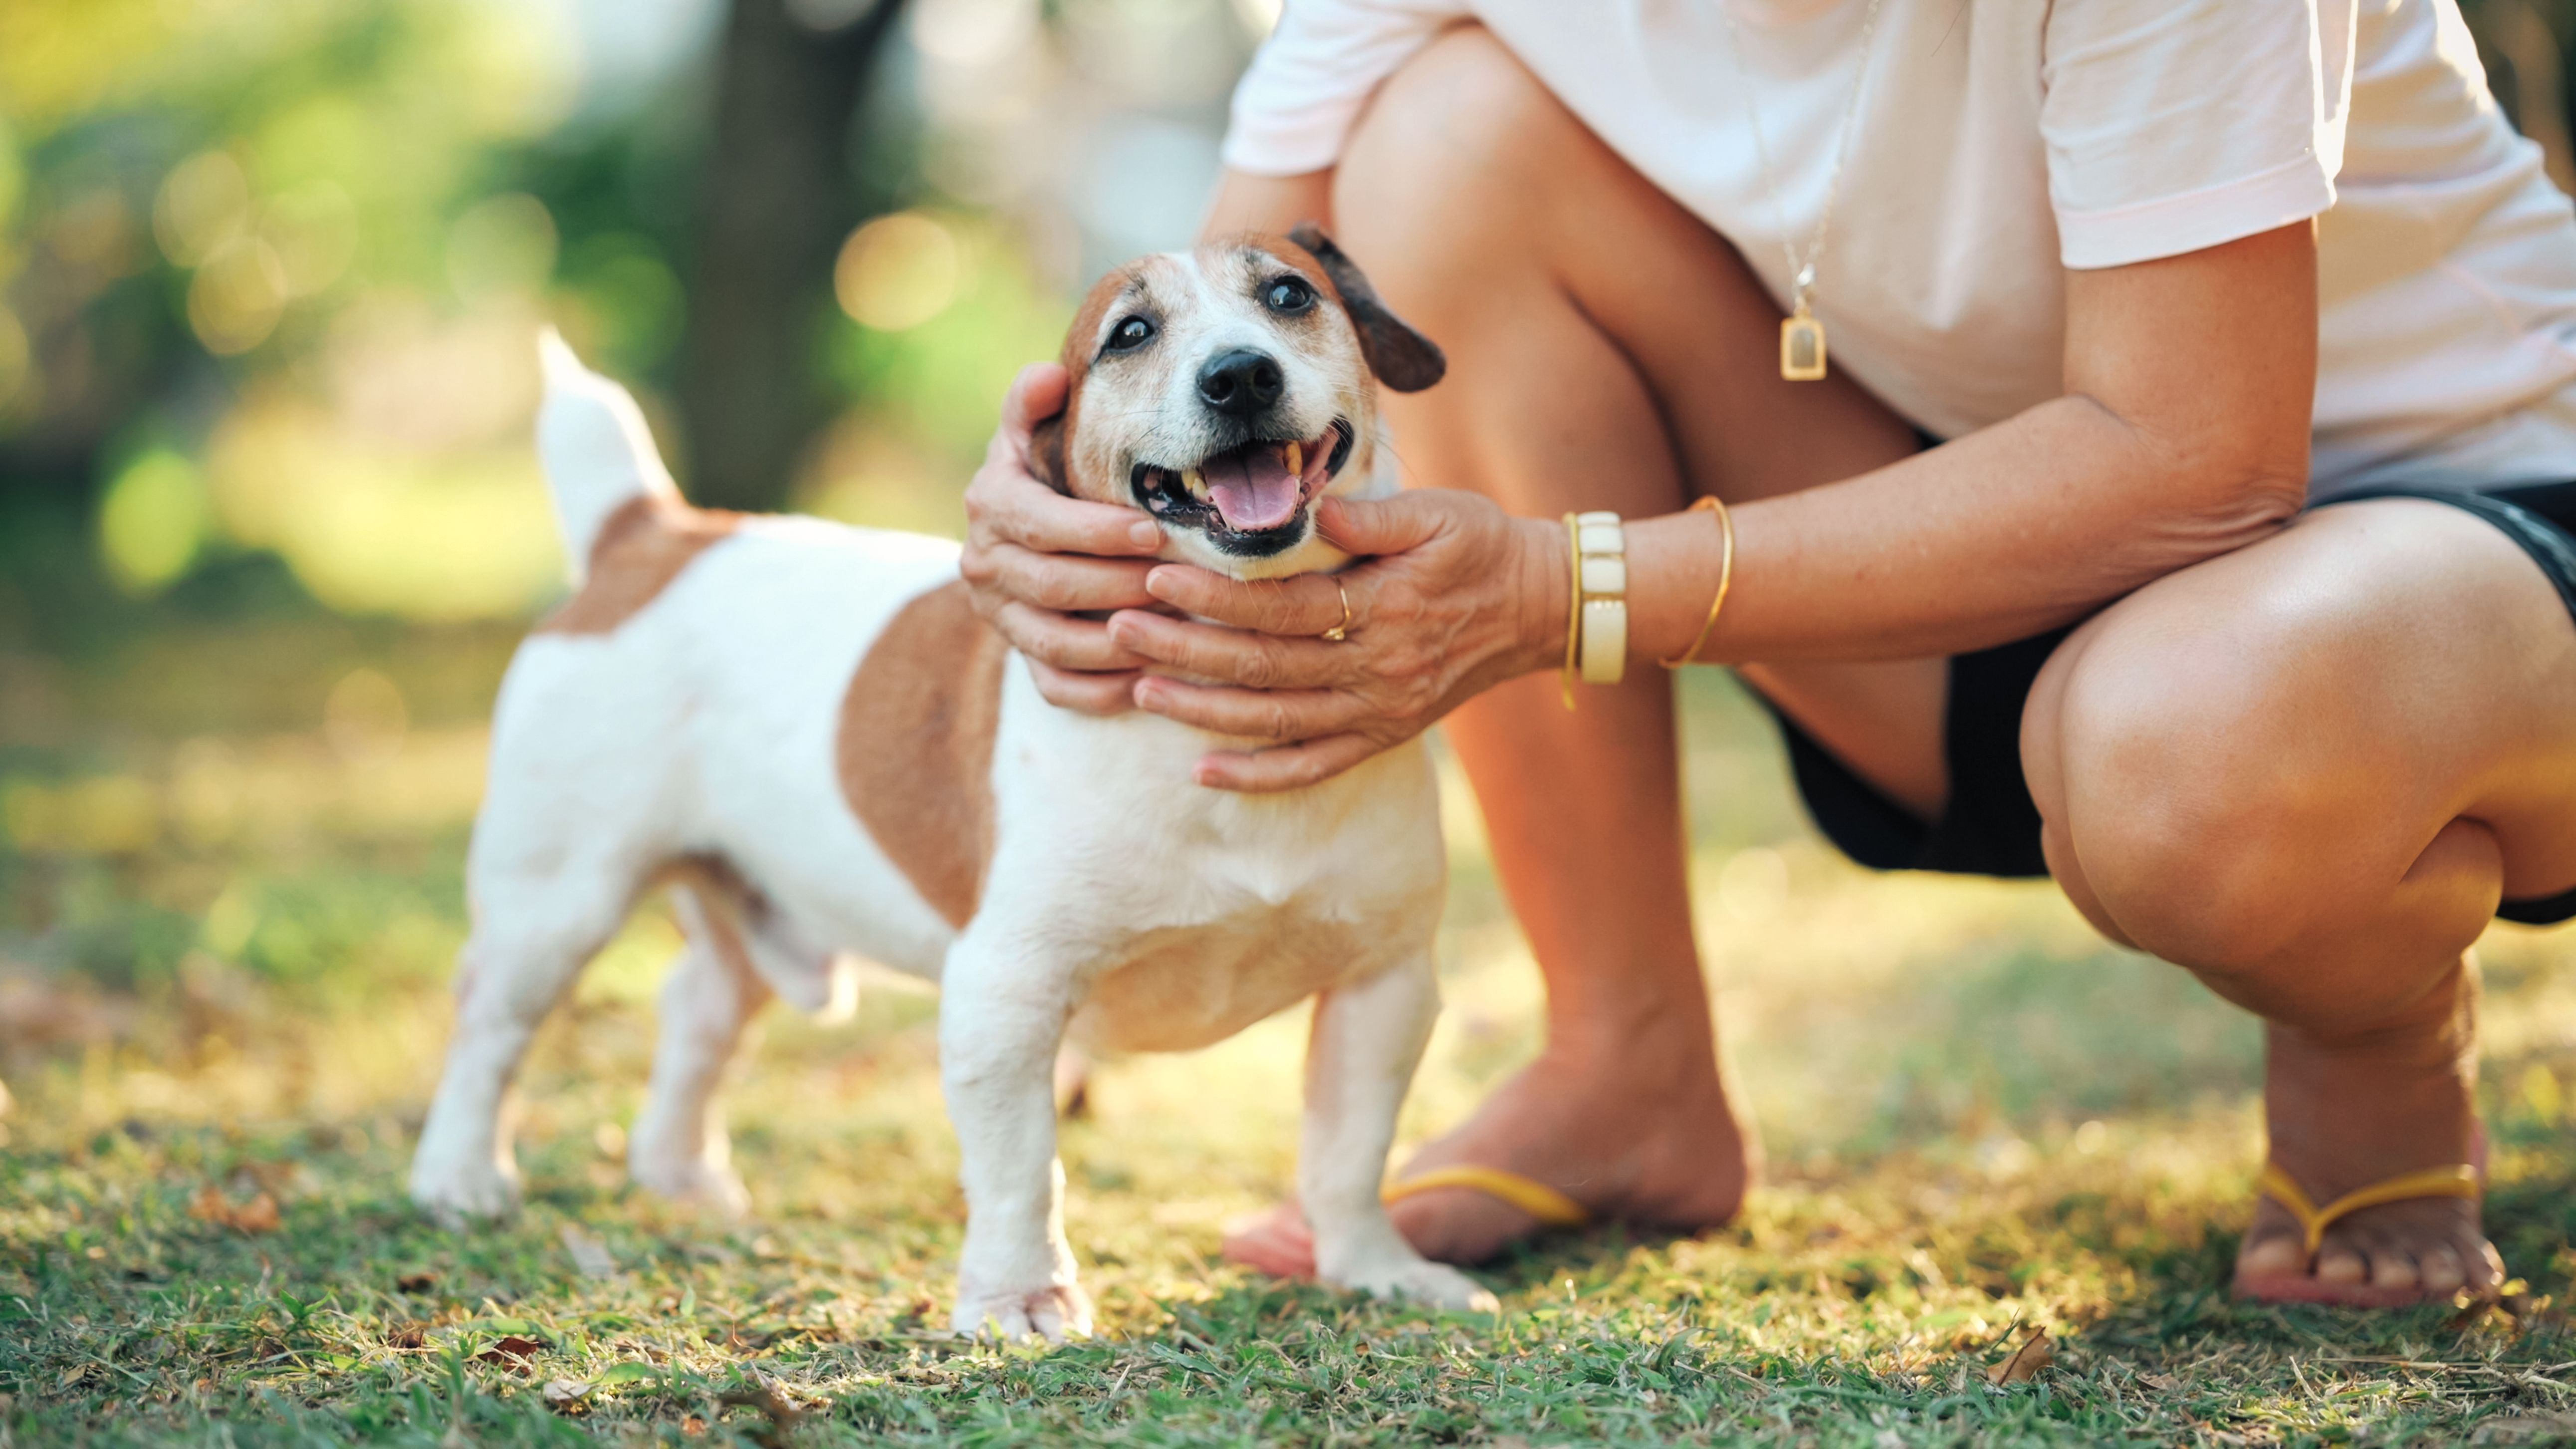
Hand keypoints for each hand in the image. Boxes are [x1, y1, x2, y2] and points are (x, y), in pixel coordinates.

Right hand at [958, 363, 1167, 713]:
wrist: (1020, 527)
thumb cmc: (1047, 469)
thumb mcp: (1035, 431)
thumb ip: (1034, 404)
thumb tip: (1048, 377)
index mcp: (991, 504)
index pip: (1040, 525)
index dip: (1096, 532)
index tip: (1153, 532)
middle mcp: (984, 564)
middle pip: (1051, 587)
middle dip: (1120, 586)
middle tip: (1182, 584)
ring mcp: (1000, 617)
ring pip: (1054, 643)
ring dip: (1117, 644)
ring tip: (1174, 634)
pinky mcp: (1019, 657)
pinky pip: (1055, 686)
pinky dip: (1100, 692)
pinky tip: (1148, 682)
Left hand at [1108, 491, 1565, 791]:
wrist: (1541, 607)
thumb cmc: (1482, 547)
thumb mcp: (1441, 513)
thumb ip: (1376, 516)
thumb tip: (1315, 509)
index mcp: (1385, 607)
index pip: (1283, 608)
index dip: (1216, 596)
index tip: (1157, 576)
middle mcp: (1378, 669)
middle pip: (1266, 668)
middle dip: (1186, 652)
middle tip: (1122, 631)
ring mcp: (1380, 711)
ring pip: (1277, 722)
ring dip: (1204, 712)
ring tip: (1140, 692)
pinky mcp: (1384, 736)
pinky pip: (1314, 766)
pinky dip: (1259, 775)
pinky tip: (1203, 772)